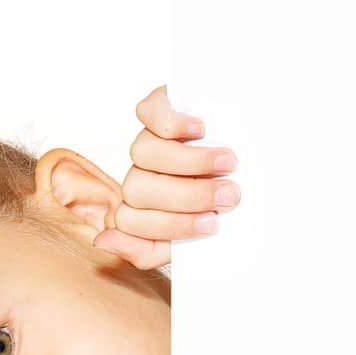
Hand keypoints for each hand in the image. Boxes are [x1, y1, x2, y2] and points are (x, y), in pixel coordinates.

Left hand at [93, 84, 240, 270]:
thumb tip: (102, 241)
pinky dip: (172, 122)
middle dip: (189, 196)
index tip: (213, 223)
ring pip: (143, 154)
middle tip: (229, 195)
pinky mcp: (158, 106)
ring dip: (190, 161)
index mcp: (143, 211)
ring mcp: (147, 141)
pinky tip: (201, 129)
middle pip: (138, 190)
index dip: (172, 226)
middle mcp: (140, 176)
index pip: (131, 224)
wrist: (253, 148)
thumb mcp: (199, 235)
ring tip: (228, 162)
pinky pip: (148, 113)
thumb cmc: (224, 196)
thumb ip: (152, 248)